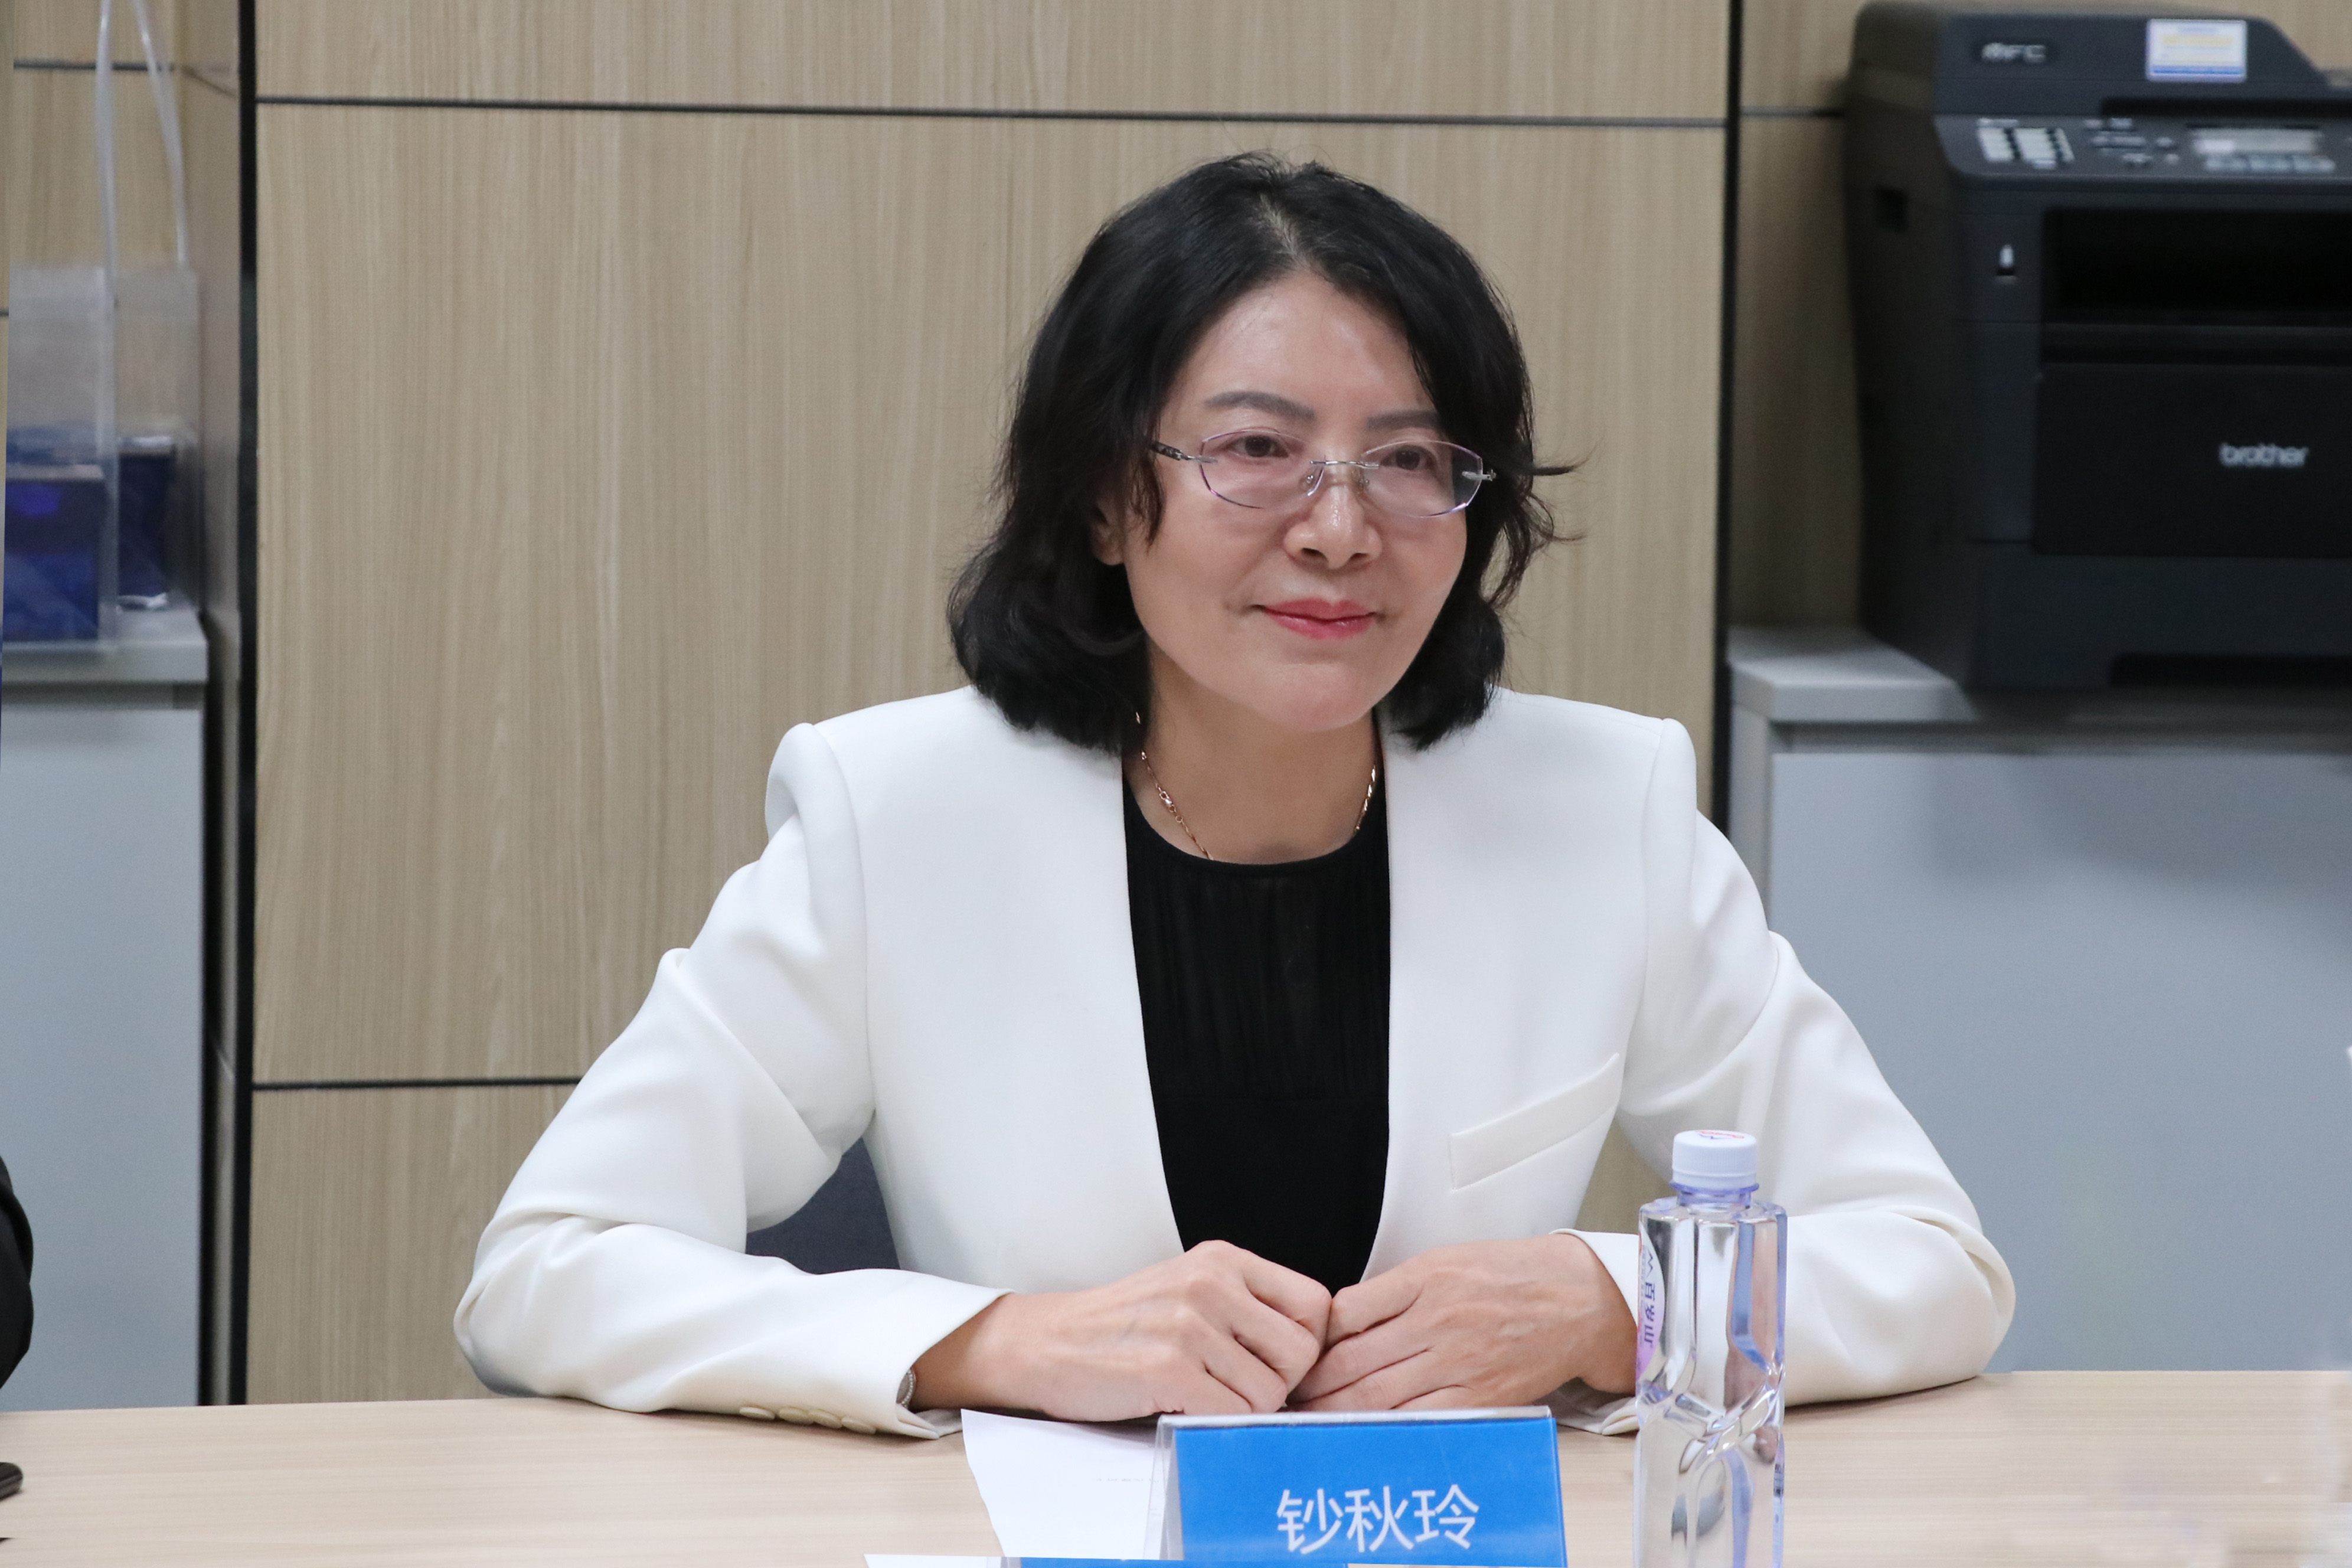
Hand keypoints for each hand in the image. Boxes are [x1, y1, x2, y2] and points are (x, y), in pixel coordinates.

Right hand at [911, 1241, 1330, 1421]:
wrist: (1047, 1343)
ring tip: (1202, 1394)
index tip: (1280, 1365)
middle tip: (1239, 1387)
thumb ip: (1246, 1306)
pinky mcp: (1169, 1368)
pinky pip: (1232, 1413)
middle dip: (1280, 1384)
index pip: (1316, 1304)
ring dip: (1242, 1408)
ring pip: (1269, 1391)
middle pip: (1302, 1352)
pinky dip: (1216, 1422)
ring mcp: (1189, 1324)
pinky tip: (1184, 1406)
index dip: (1308, 1346)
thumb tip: (1311, 1356)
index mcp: (1223, 1260)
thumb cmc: (1121, 1326)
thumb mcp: (1189, 1289)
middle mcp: (1210, 1283)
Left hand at [1290, 1234, 1634, 1410]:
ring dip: (1335, 1412)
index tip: (1299, 1349)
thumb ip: (1393, 1288)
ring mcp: (1456, 1364)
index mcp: (1424, 1279)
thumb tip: (1342, 1319)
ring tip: (1310, 1418)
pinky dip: (1382, 1428)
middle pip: (1352, 1362)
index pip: (1346, 1311)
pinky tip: (1361, 1431)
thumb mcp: (1443, 1259)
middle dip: (1313, 1384)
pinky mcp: (1477, 1398)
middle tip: (1289, 1394)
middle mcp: (1436, 1322)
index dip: (1314, 1336)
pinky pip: (1417, 1420)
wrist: (1576, 1300)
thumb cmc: (1508, 1275)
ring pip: (1376, 1396)